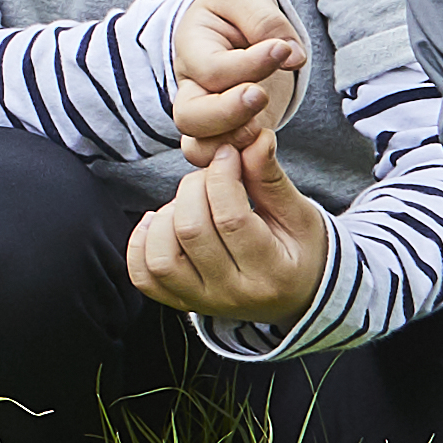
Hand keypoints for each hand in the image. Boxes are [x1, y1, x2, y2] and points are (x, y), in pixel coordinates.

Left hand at [124, 132, 332, 325]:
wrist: (297, 293)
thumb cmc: (300, 248)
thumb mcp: (298, 214)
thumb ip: (270, 179)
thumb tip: (256, 138)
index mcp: (272, 274)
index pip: (231, 219)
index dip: (222, 176)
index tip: (227, 154)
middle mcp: (234, 296)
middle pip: (191, 232)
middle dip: (194, 188)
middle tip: (208, 176)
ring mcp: (204, 303)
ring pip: (161, 258)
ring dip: (168, 216)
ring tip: (190, 202)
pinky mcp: (181, 302)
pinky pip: (144, 276)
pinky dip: (142, 242)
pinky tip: (163, 220)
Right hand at [166, 0, 302, 160]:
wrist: (232, 24)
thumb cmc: (237, 8)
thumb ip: (266, 20)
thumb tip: (292, 56)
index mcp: (191, 49)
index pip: (211, 69)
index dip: (248, 64)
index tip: (284, 50)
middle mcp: (191, 88)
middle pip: (189, 117)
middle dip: (227, 113)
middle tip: (261, 95)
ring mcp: (206, 115)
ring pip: (199, 148)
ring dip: (233, 144)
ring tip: (264, 129)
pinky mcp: (227, 134)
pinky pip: (220, 162)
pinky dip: (242, 165)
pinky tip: (268, 147)